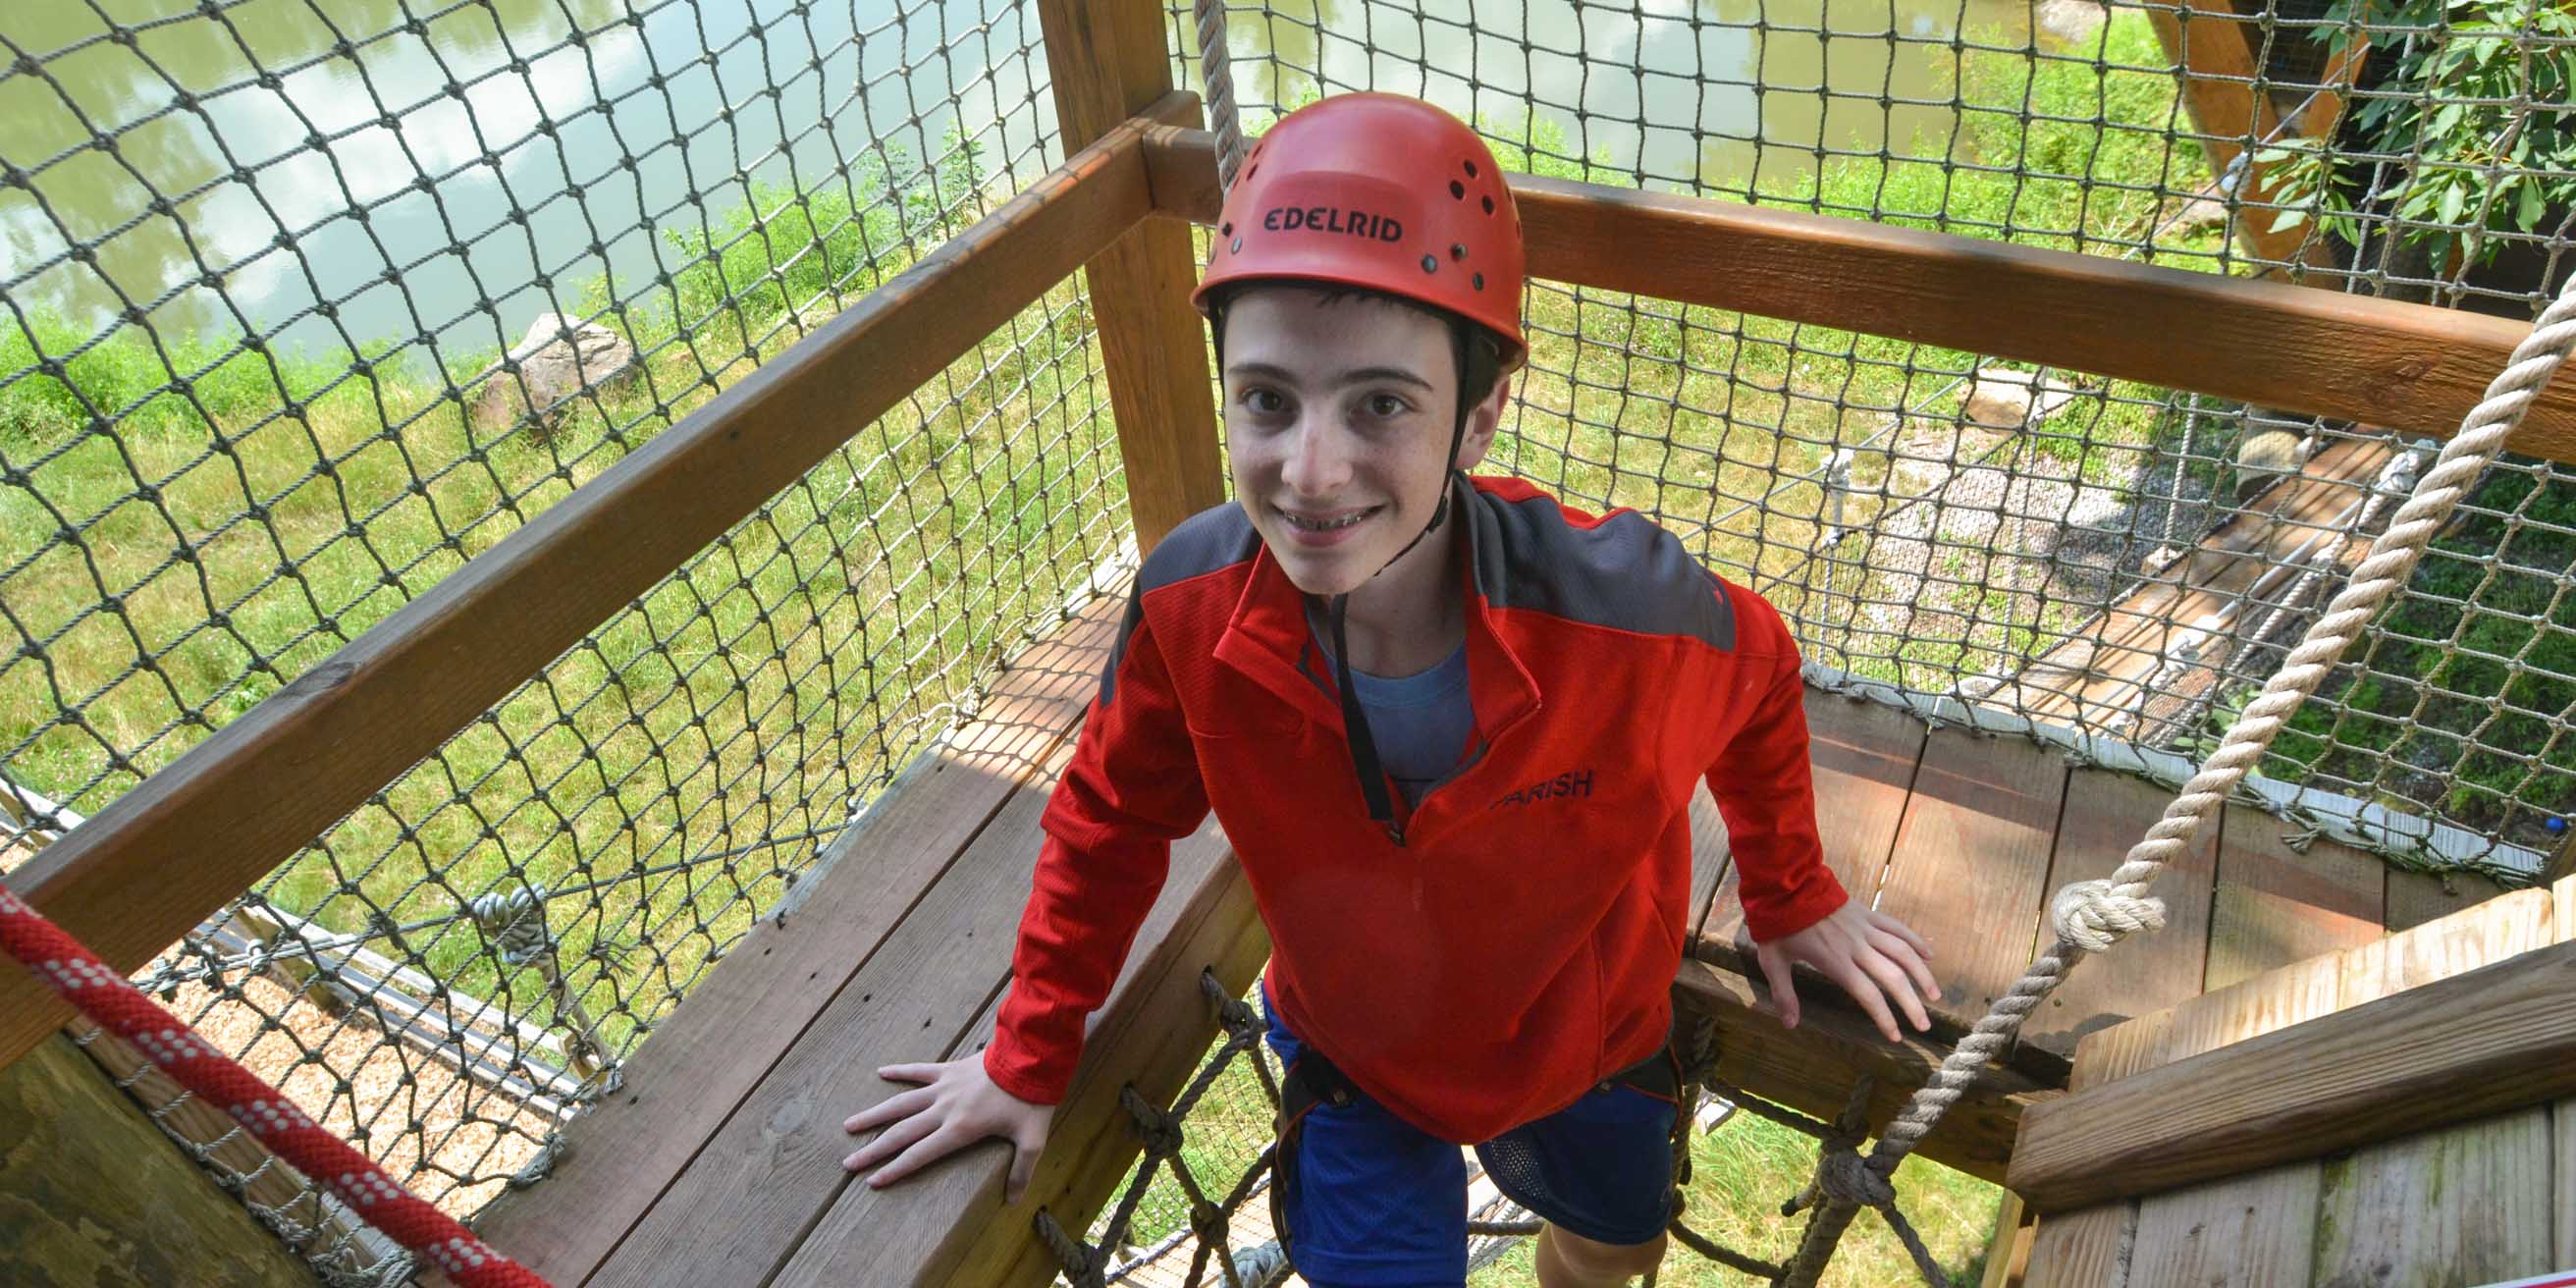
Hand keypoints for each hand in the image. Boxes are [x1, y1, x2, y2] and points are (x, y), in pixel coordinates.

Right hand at [843, 1054, 1054, 1201]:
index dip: (895, 1169)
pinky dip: (899, 1071)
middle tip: (849, 1162)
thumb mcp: (1032, 1140)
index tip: (872, 1181)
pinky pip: (919, 1070)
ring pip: (901, 1102)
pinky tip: (881, 1072)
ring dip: (874, 1115)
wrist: (1031, 1057)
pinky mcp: (948, 1069)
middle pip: (901, 1133)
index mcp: (960, 1129)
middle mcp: (944, 1110)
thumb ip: (1021, 1171)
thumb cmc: (1031, 1100)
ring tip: (849, 1125)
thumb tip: (1013, 1201)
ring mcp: (943, 1088)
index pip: (919, 1155)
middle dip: (873, 1150)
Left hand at [1752, 902, 1939, 1042]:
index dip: (1884, 1017)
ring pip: (1903, 952)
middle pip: (1893, 978)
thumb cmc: (1777, 926)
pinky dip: (1916, 940)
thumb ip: (1784, 994)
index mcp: (1836, 961)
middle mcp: (1856, 947)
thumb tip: (1790, 1025)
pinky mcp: (1868, 913)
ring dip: (1922, 974)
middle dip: (1911, 1004)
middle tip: (1924, 1026)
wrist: (1786, 883)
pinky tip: (1929, 954)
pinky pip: (1897, 927)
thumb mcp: (1773, 963)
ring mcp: (1865, 928)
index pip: (1868, 995)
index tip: (1896, 1036)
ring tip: (1934, 995)